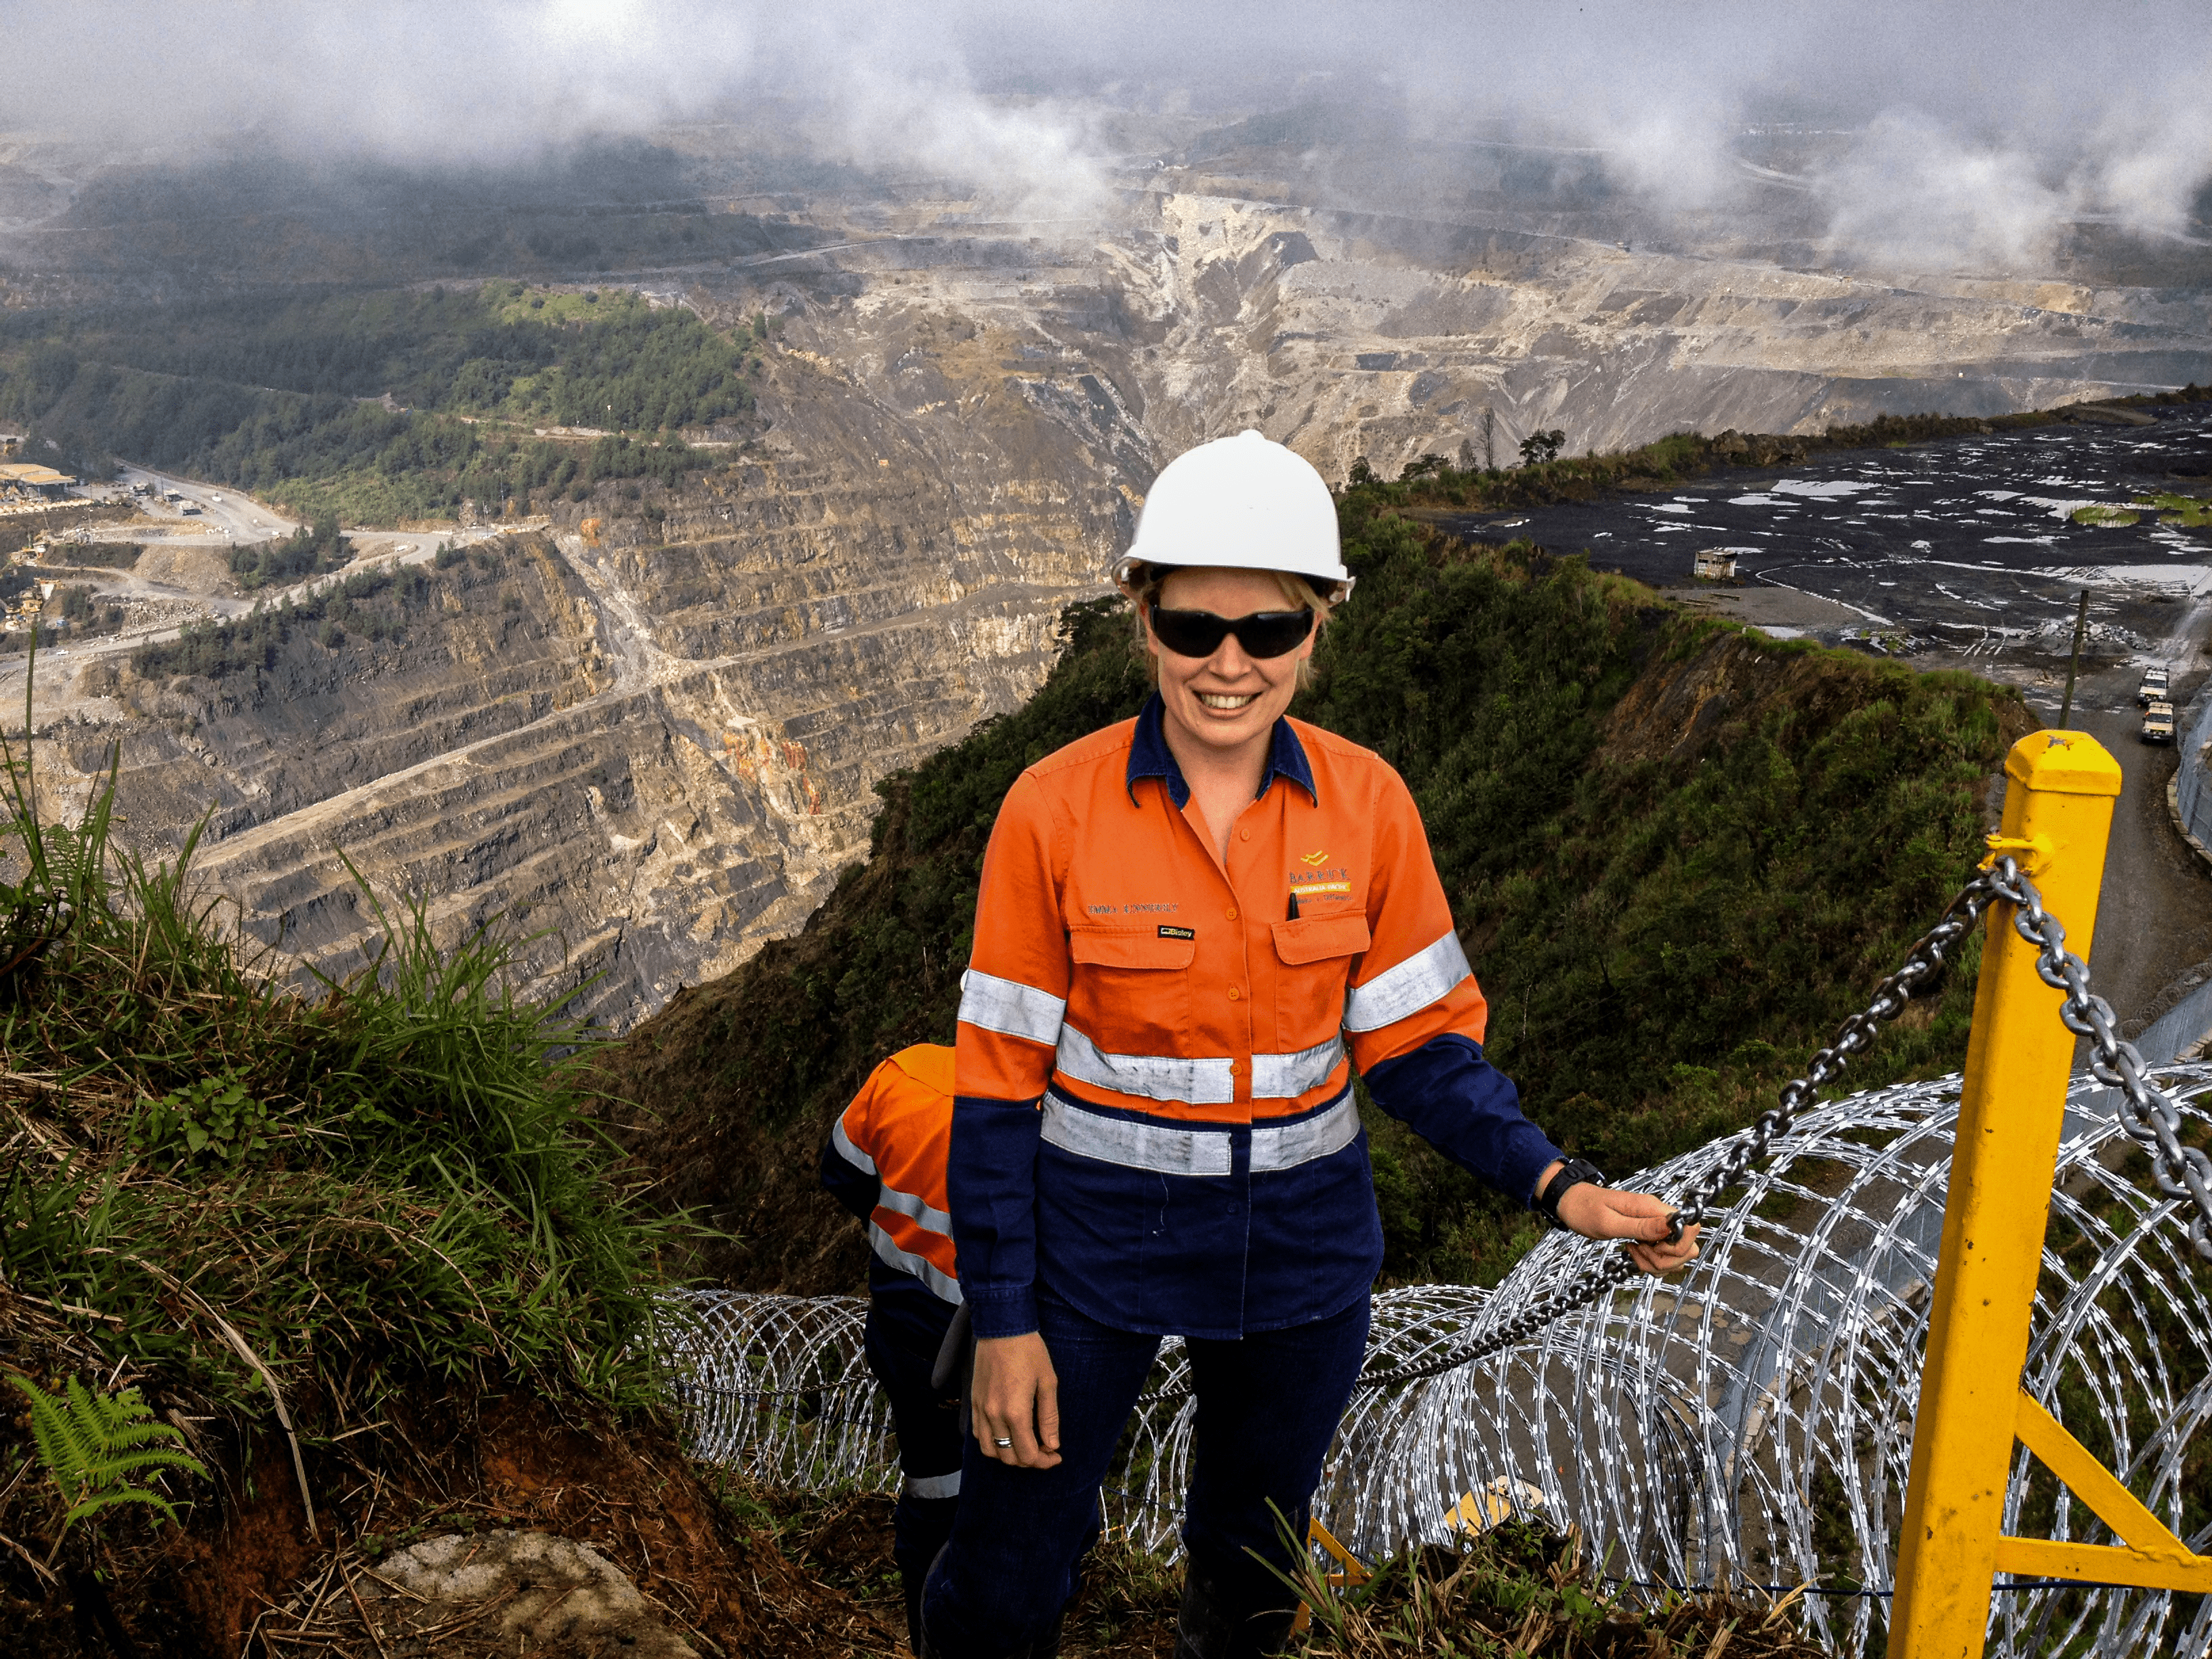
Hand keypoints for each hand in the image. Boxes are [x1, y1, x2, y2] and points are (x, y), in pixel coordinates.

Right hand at [970, 1332, 1061, 1467]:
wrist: (1002, 1327)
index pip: (1027, 1454)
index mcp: (1016, 1412)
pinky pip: (978, 1434)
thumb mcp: (1048, 1383)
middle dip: (1029, 1461)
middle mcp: (994, 1415)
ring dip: (1008, 1455)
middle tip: (1044, 1451)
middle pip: (1008, 1457)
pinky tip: (1006, 1434)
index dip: (1044, 1461)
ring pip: (990, 1450)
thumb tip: (1052, 1445)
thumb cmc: (1029, 1351)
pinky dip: (992, 1443)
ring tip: (1024, 1445)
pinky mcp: (973, 1401)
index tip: (1056, 1456)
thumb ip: (1049, 1417)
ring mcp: (980, 1409)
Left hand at [1552, 1178, 1700, 1275]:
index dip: (1676, 1246)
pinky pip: (1664, 1256)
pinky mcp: (1650, 1235)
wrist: (1572, 1203)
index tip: (1651, 1248)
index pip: (1691, 1227)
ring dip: (1657, 1263)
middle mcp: (1659, 1216)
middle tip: (1639, 1251)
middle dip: (1666, 1259)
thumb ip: (1641, 1227)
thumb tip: (1671, 1227)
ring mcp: (1656, 1226)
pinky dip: (1652, 1262)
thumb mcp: (1609, 1222)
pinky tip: (1634, 1253)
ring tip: (1633, 1252)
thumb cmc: (1585, 1210)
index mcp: (1652, 1208)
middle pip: (1687, 1246)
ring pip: (1676, 1255)